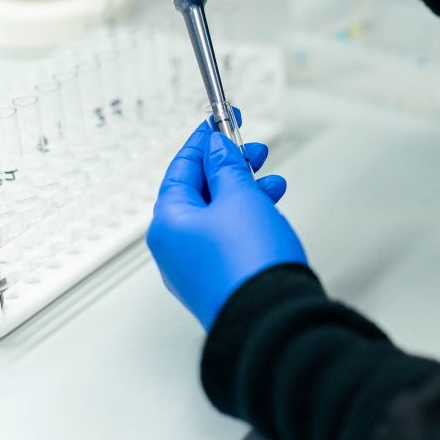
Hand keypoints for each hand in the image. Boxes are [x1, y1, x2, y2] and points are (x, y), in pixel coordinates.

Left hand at [148, 120, 305, 329]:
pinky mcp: (220, 280)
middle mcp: (176, 247)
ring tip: (271, 180)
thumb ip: (226, 168)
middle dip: (229, 166)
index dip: (205, 139)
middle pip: (199, 191)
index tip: (221, 119)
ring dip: (245, 191)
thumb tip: (215, 149)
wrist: (270, 319)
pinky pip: (228, 237)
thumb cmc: (249, 263)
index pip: (183, 167)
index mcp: (168, 222)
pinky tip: (270, 210)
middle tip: (252, 148)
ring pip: (218, 214)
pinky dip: (248, 217)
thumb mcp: (239, 197)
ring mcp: (197, 267)